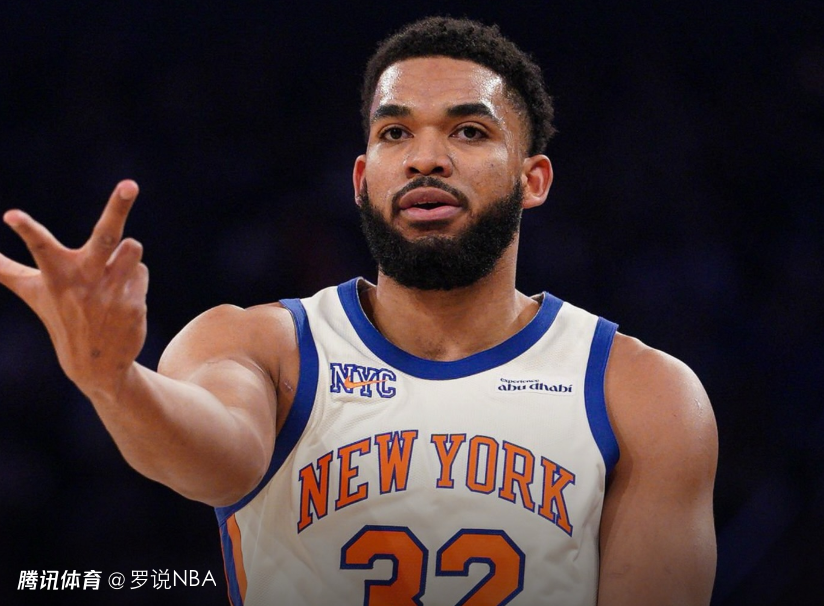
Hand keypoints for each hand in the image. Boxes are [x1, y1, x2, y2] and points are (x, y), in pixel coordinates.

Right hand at [0, 180, 147, 398]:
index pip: (38, 247)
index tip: (11, 215)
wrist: (97, 364)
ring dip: (124, 256)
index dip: (27, 230)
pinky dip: (133, 281)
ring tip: (109, 278)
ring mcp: (112, 292)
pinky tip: (121, 303)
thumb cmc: (61, 317)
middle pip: (105, 236)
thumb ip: (4, 270)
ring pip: (131, 248)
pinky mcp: (135, 303)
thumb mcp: (32, 292)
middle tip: (130, 184)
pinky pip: (141, 271)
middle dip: (117, 207)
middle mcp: (84, 281)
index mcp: (56, 274)